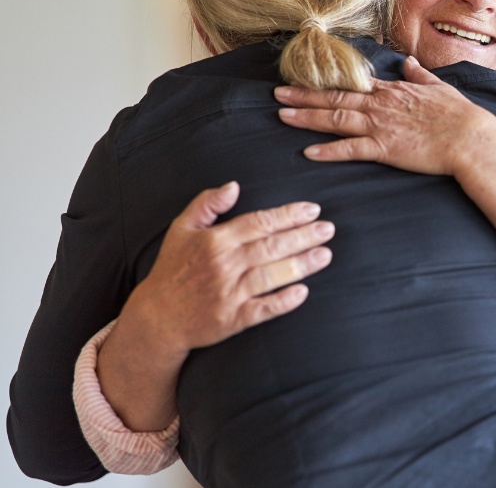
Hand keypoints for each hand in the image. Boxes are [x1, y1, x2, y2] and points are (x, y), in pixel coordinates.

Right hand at [117, 182, 333, 360]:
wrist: (157, 318)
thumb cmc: (173, 269)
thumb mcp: (181, 230)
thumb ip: (206, 204)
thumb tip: (233, 186)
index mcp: (214, 241)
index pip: (258, 223)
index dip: (288, 215)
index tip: (313, 210)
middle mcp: (223, 265)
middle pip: (271, 247)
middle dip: (303, 236)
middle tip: (329, 229)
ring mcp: (228, 294)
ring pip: (270, 276)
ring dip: (300, 265)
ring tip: (326, 255)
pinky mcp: (231, 320)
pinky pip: (262, 309)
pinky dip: (282, 302)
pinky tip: (303, 293)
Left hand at [275, 56, 495, 175]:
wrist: (470, 137)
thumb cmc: (459, 115)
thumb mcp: (439, 88)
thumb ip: (420, 75)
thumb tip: (409, 63)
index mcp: (393, 91)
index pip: (353, 84)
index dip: (326, 83)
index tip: (306, 79)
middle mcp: (381, 105)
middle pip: (335, 98)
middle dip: (304, 96)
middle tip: (278, 94)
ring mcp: (381, 126)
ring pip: (336, 119)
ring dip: (307, 117)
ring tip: (283, 116)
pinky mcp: (385, 148)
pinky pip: (351, 149)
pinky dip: (329, 151)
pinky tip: (309, 152)